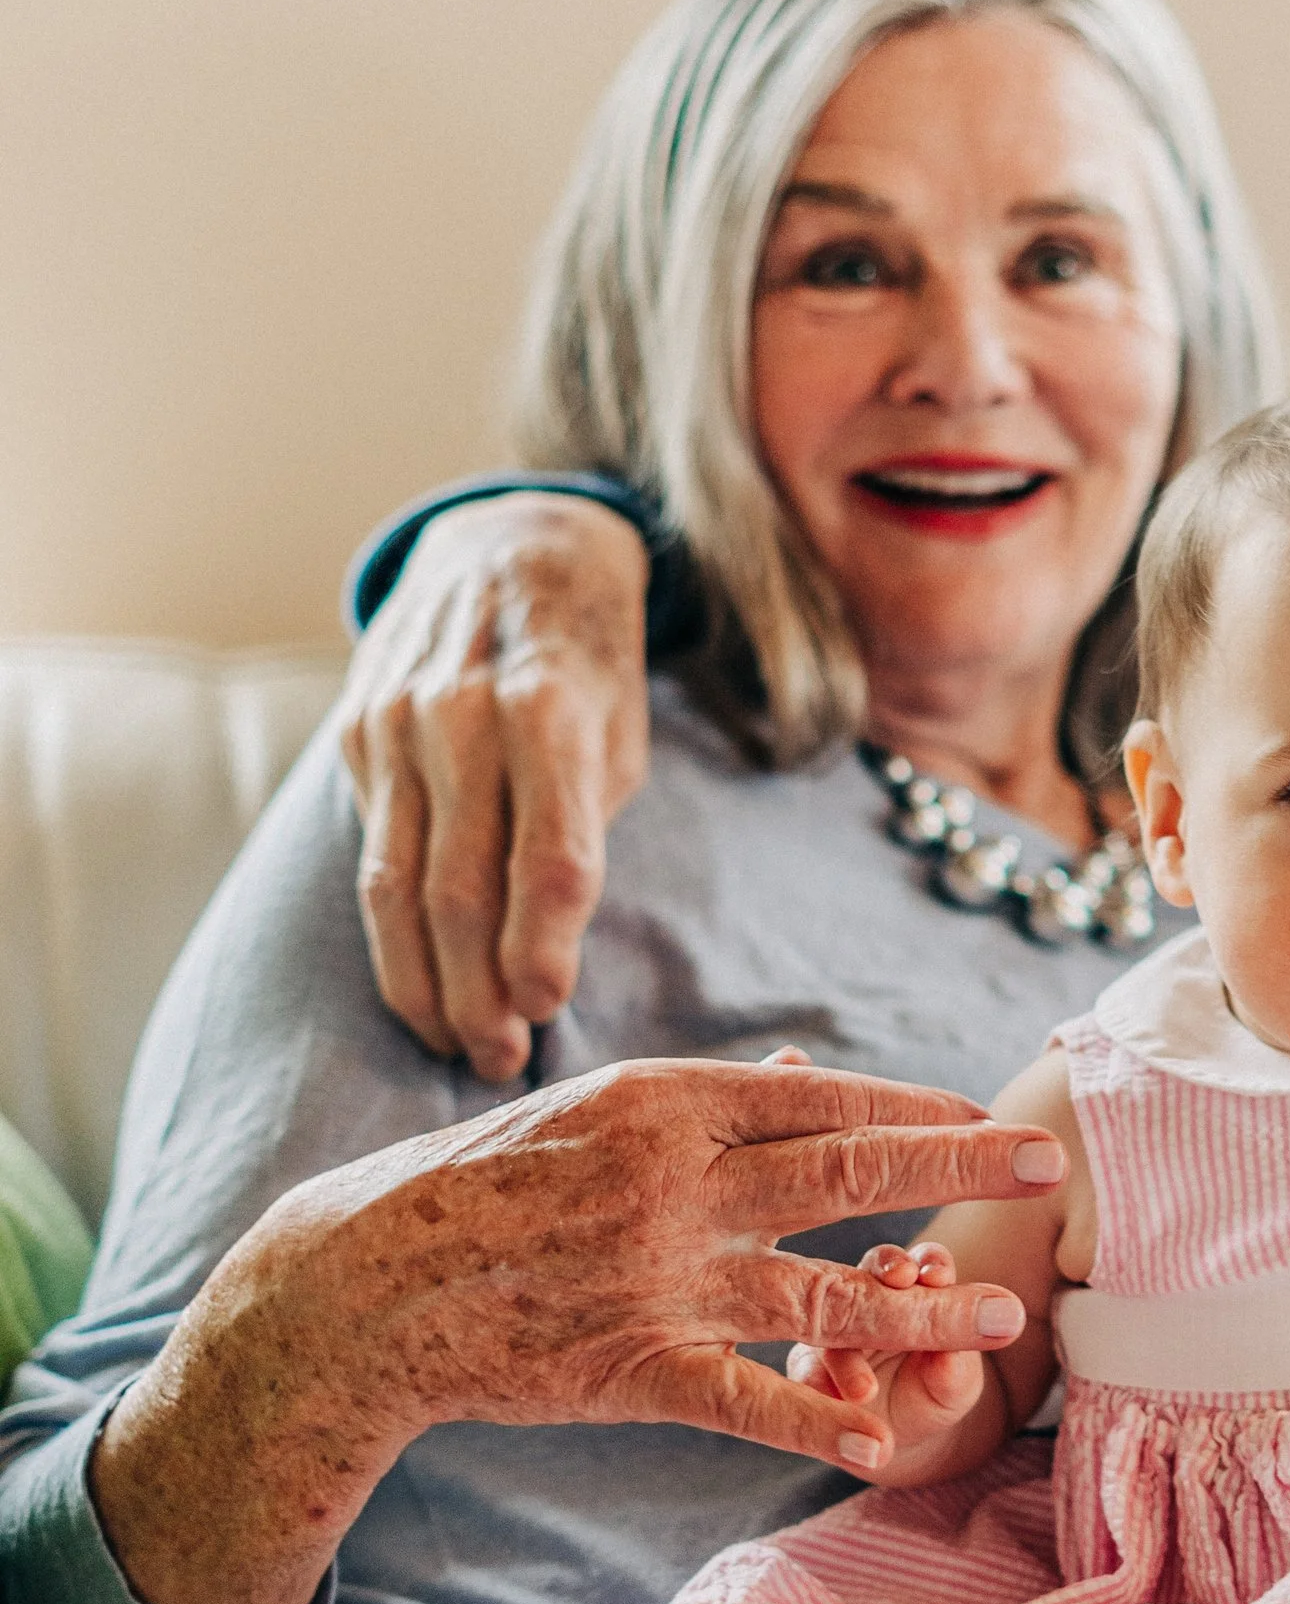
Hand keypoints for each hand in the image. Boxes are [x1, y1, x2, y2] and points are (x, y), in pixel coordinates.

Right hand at [90, 1060, 1064, 1603]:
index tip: (988, 1110)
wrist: (371, 1281)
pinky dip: (819, 1420)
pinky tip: (886, 1444)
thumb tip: (809, 1068)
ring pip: (822, 1292)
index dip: (916, 1106)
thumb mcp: (595, 1112)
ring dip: (926, 1310)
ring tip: (1008, 1322)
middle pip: (850, 1170)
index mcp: (667, 1104)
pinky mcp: (633, 1365)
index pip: (821, 1099)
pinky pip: (748, 1396)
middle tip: (1050, 1162)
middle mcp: (675, 1181)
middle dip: (960, 1165)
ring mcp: (658, 1276)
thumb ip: (711, 1099)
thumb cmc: (488, 1187)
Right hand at [342, 492, 652, 1083]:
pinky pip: (371, 851)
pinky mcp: (357, 734)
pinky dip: (392, 930)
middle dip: (480, 992)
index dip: (546, 951)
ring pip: (396, 884)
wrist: (509, 546)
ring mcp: (395, 723)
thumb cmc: (589, 663)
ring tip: (455, 1040)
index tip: (548, 1011)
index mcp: (549, 711)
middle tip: (500, 1058)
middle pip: (461, 890)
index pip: (548, 860)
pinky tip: (419, 978)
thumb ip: (582, 828)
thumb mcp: (619, 732)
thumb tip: (543, 952)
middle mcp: (460, 716)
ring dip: (424, 982)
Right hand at [793, 1243, 995, 1480]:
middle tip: (898, 1283)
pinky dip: (812, 1381)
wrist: (901, 1439)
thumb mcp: (956, 1382)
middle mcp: (869, 1296)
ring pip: (832, 1316)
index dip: (931, 1265)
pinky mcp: (806, 1363)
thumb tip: (996, 1328)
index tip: (938, 1277)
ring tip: (863, 1388)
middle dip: (884, 1272)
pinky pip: (804, 1367)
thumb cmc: (935, 1395)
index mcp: (915, 1290)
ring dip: (848, 1344)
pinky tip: (820, 1397)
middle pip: (872, 1270)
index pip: (923, 1263)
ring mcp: (833, 1327)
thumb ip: (962, 1359)